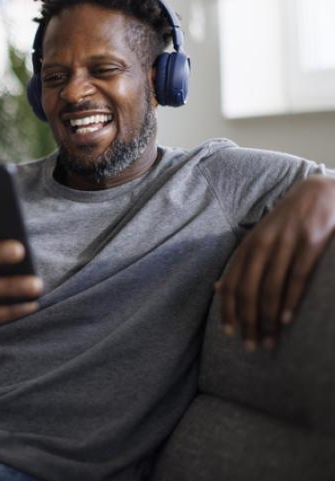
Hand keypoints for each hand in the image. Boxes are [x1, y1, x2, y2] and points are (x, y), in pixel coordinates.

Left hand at [216, 175, 334, 350]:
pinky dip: (290, 300)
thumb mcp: (258, 238)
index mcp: (248, 246)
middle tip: (250, 346)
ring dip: (268, 319)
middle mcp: (262, 245)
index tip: (227, 333)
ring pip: (271, 288)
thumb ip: (240, 263)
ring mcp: (286, 243)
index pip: (230, 283)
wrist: (320, 192)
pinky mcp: (311, 242)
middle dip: (247, 322)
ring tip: (270, 341)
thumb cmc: (288, 222)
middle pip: (247, 290)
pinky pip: (297, 276)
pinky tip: (287, 320)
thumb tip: (217, 289)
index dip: (227, 310)